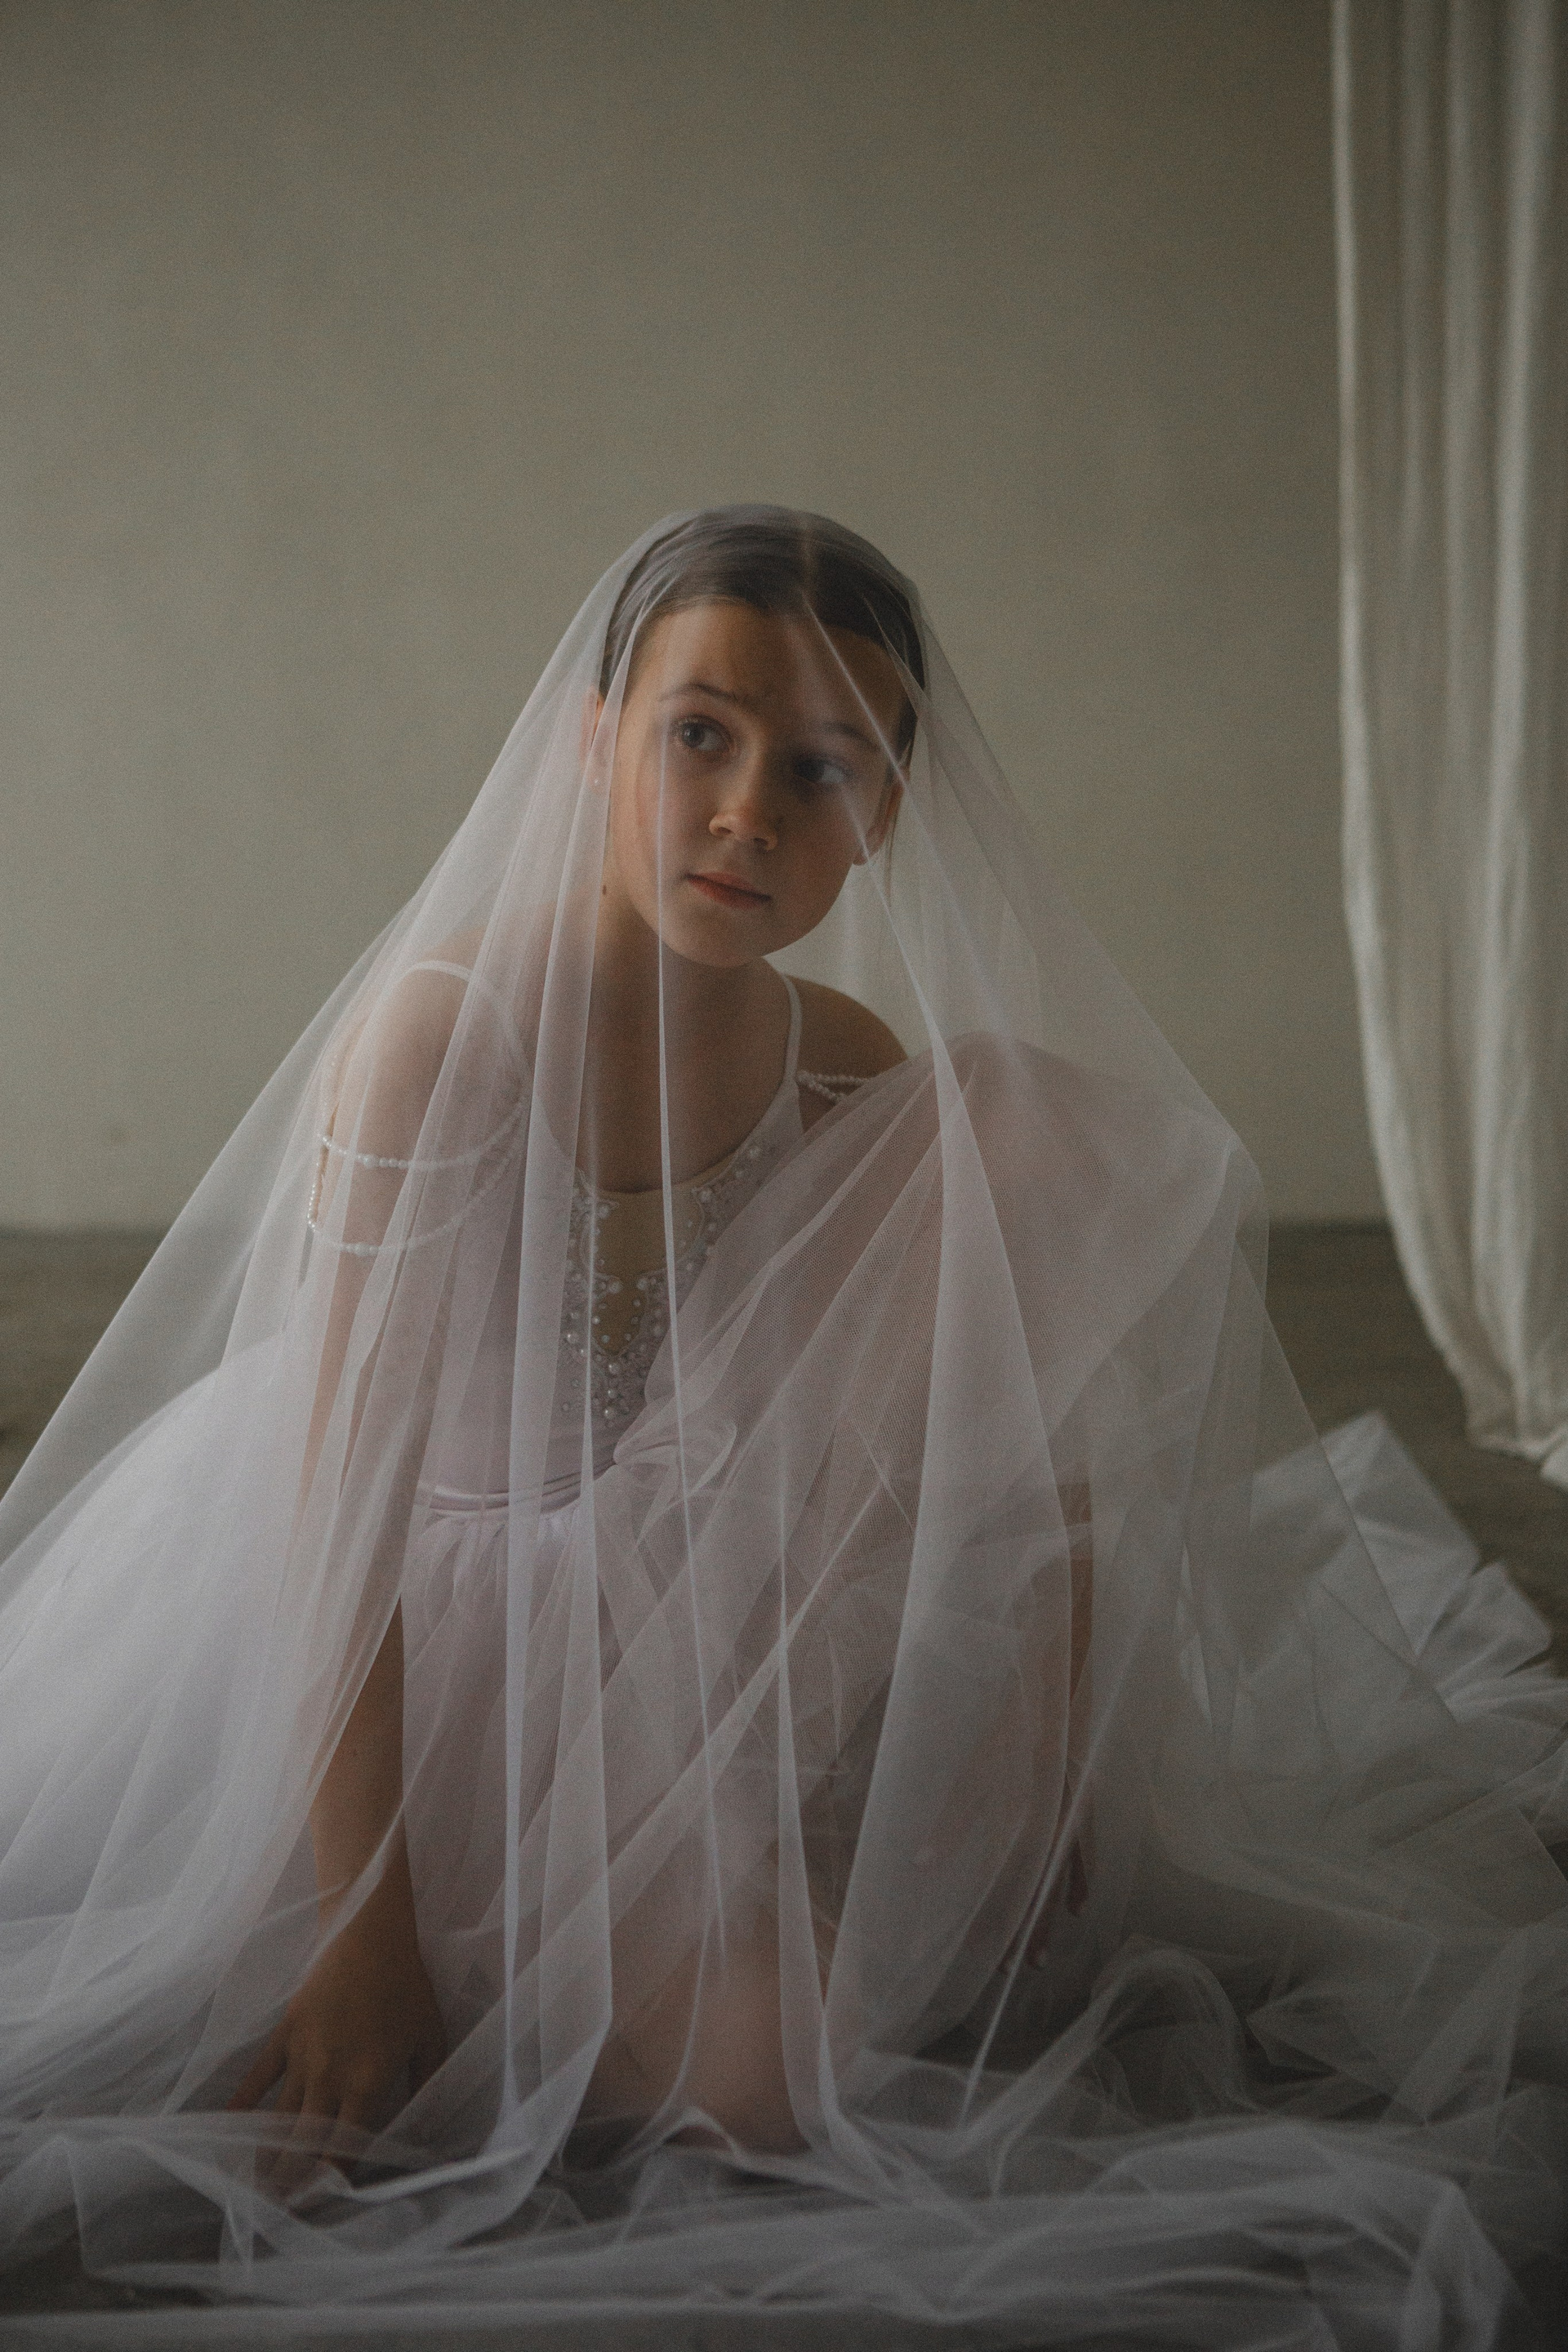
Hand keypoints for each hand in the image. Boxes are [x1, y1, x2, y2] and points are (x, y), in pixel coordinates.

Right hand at [228, 1889, 445, 2180]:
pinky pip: (257, 2076)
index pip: (345, 2147)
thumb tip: (425, 2123)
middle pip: (304, 2142)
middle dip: (291, 2182)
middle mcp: (329, 2077)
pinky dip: (241, 2103)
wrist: (369, 1934)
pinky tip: (227, 2127)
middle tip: (278, 2212)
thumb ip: (426, 2084)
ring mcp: (302, 2056)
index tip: (320, 2205)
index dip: (330, 2180)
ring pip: (279, 2118)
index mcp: (367, 2083)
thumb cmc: (407, 1986)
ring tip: (254, 2189)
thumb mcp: (431, 2037)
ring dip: (266, 2154)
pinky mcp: (284, 2034)